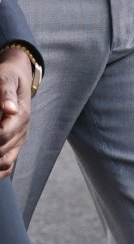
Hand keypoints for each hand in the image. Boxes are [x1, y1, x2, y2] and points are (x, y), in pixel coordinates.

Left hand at [0, 45, 32, 177]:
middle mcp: (22, 131)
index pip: (2, 134)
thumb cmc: (8, 77)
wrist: (18, 79)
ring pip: (5, 163)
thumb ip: (5, 93)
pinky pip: (7, 166)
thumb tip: (9, 109)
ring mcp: (19, 140)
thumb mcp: (6, 78)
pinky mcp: (14, 146)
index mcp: (21, 115)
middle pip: (1, 151)